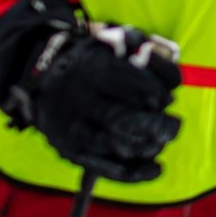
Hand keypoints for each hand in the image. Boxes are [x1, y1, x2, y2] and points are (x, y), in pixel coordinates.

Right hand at [0, 0, 179, 181]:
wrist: (40, 79)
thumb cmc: (91, 62)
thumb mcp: (112, 43)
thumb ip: (145, 53)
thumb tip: (175, 82)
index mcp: (93, 68)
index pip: (135, 86)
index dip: (158, 95)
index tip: (165, 98)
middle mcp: (80, 99)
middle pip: (125, 120)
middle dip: (158, 126)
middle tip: (173, 126)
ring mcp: (73, 128)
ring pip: (118, 146)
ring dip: (149, 147)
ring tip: (161, 140)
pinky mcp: (71, 151)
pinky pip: (107, 169)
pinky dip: (136, 173)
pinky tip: (156, 168)